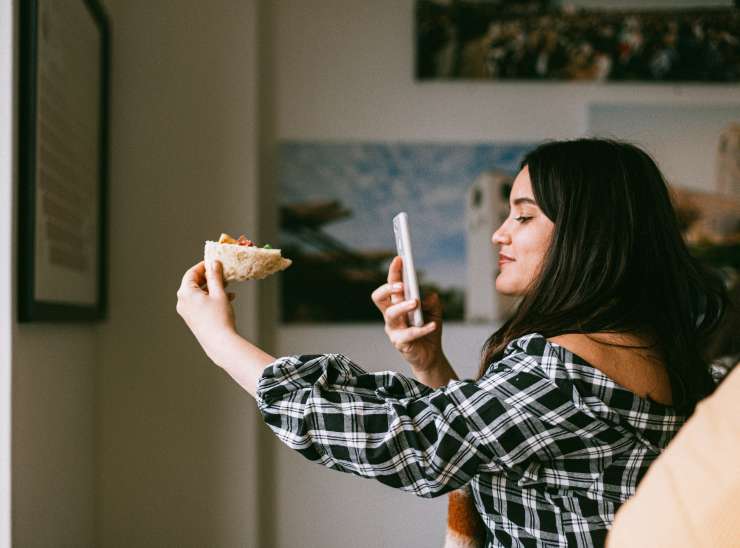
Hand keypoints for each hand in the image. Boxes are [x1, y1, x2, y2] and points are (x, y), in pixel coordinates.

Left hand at [176, 260, 237, 365]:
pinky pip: (200, 303)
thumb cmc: (219, 317)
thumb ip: (215, 276)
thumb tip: (213, 263)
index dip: (203, 266)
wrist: (220, 342)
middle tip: (222, 273)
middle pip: (194, 283)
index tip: (214, 262)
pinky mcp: (192, 319)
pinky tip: (227, 298)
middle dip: (209, 277)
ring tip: (227, 286)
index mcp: (186, 292)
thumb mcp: (219, 293)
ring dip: (212, 288)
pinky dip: (211, 298)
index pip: (192, 273)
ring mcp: (186, 311)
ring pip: (198, 293)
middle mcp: (182, 301)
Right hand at [371, 256, 444, 372]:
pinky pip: (408, 334)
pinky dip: (422, 328)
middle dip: (388, 288)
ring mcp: (393, 329)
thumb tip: (425, 296)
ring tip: (416, 303)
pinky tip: (433, 324)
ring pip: (390, 314)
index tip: (400, 259)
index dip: (393, 272)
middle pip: (379, 298)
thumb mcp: (435, 311)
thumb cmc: (428, 329)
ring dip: (403, 306)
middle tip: (402, 284)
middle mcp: (391, 315)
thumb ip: (432, 300)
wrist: (430, 355)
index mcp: (397, 304)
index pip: (391, 285)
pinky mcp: (400, 343)